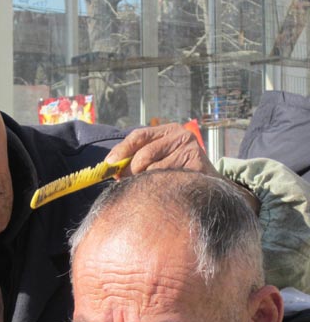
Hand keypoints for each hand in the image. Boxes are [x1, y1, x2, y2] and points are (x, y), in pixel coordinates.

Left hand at [105, 122, 259, 213]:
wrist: (211, 185)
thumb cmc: (178, 172)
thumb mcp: (159, 159)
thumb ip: (137, 159)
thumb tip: (113, 167)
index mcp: (167, 130)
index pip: (139, 135)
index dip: (122, 149)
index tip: (109, 163)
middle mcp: (180, 135)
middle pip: (144, 153)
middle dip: (130, 170)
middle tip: (124, 183)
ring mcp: (190, 147)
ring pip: (153, 168)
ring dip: (145, 181)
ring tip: (145, 188)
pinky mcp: (197, 163)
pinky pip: (167, 177)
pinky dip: (159, 186)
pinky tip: (160, 190)